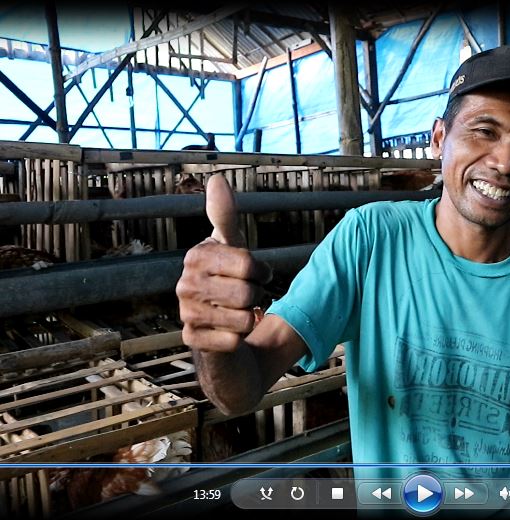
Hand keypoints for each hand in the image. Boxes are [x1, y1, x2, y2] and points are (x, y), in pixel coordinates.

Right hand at [176, 175, 271, 351]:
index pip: (248, 265)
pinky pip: (233, 341)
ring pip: (243, 319)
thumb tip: (216, 178)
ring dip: (250, 319)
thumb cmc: (230, 282)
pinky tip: (229, 333)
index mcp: (197, 256)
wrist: (222, 327)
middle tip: (247, 298)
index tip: (256, 274)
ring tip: (239, 314)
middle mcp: (185, 283)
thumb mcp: (233, 247)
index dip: (262, 272)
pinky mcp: (191, 339)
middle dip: (256, 298)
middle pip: (247, 294)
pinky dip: (240, 339)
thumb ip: (226, 216)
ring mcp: (185, 312)